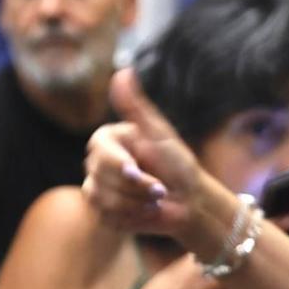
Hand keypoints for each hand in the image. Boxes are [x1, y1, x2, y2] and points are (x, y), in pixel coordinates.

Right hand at [84, 68, 208, 238]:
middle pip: (100, 177)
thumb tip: (122, 71)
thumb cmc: (178, 165)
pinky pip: (107, 216)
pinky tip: (147, 211)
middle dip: (136, 187)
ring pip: (103, 199)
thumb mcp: (159, 133)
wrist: (190, 202)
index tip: (136, 170)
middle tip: (160, 189)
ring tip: (155, 199)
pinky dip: (133, 217)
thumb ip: (136, 107)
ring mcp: (98, 189)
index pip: (99, 150)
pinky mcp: (103, 213)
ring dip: (137, 203)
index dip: (117, 164)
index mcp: (109, 140)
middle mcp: (98, 163)